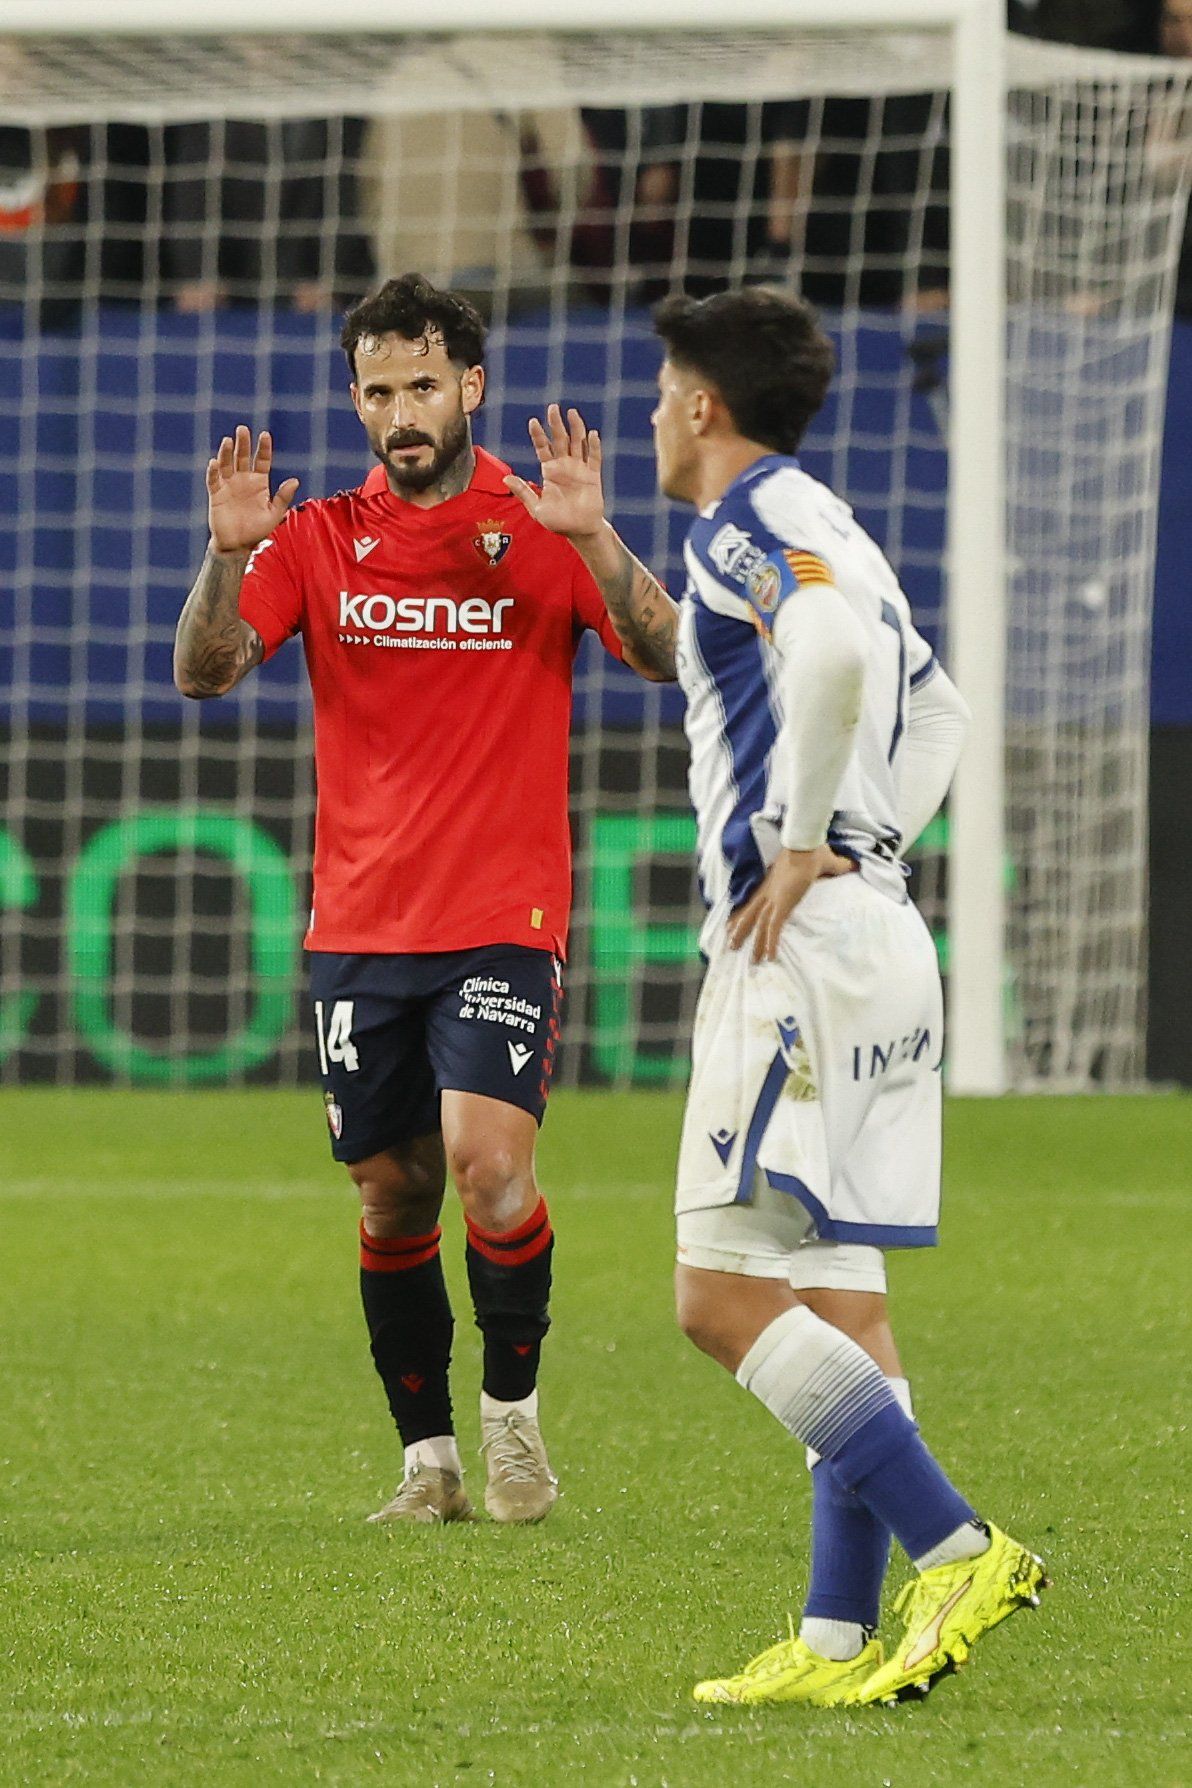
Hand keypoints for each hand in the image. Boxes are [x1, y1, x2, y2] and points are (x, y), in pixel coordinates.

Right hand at [206, 426, 299, 556]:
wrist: (237, 545)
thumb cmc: (257, 530)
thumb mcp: (274, 514)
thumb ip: (283, 497)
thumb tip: (295, 480)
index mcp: (259, 482)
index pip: (262, 460)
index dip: (263, 448)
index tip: (265, 434)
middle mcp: (243, 480)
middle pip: (242, 457)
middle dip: (243, 443)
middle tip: (242, 429)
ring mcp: (229, 485)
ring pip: (226, 464)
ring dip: (226, 452)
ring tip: (228, 441)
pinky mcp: (216, 494)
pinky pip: (213, 480)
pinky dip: (213, 471)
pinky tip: (214, 463)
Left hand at [504, 403, 605, 540]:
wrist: (579, 531)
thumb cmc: (558, 521)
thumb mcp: (536, 508)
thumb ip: (523, 492)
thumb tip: (505, 479)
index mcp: (550, 471)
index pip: (543, 447)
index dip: (538, 434)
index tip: (533, 422)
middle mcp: (564, 466)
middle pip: (560, 439)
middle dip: (556, 424)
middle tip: (553, 408)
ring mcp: (579, 469)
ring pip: (578, 443)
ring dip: (576, 428)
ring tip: (572, 412)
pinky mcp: (593, 476)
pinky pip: (594, 458)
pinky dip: (594, 446)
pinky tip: (592, 434)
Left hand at [728, 845, 855, 963]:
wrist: (807, 842)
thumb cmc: (814, 849)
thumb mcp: (827, 861)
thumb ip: (838, 866)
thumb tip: (852, 865)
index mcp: (773, 882)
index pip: (755, 900)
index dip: (745, 912)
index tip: (734, 922)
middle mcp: (769, 891)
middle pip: (751, 914)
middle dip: (741, 930)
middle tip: (731, 945)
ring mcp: (774, 897)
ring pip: (758, 924)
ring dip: (753, 942)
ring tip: (749, 959)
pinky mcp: (782, 903)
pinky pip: (773, 927)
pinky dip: (771, 943)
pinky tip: (770, 957)